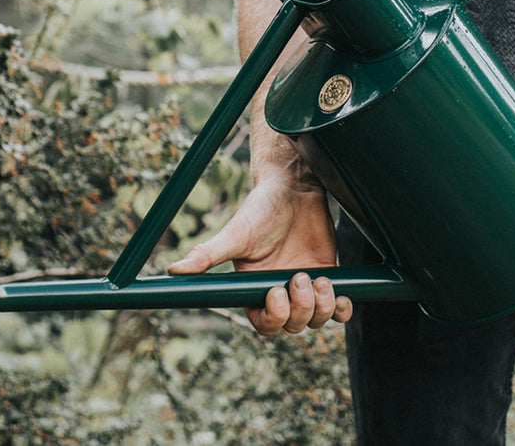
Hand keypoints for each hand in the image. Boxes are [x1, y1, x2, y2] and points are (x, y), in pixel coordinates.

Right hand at [167, 174, 352, 335]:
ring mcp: (306, 288)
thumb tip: (172, 270)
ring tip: (322, 279)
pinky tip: (342, 295)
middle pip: (293, 326)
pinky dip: (342, 309)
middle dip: (301, 309)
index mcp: (255, 288)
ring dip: (323, 307)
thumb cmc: (261, 210)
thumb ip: (207, 255)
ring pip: (317, 320)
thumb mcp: (235, 234)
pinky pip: (338, 310)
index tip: (277, 291)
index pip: (264, 323)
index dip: (274, 317)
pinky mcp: (329, 278)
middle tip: (301, 276)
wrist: (294, 189)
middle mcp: (280, 292)